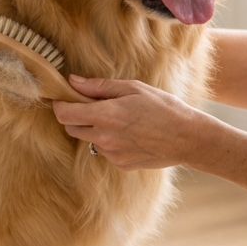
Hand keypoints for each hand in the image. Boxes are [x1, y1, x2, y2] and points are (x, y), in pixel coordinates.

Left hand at [52, 76, 204, 169]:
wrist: (186, 138)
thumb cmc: (163, 108)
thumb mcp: (132, 88)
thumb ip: (98, 86)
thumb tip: (73, 81)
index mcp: (105, 116)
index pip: (64, 114)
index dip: (59, 105)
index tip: (63, 98)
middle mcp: (103, 137)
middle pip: (71, 128)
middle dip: (74, 116)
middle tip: (91, 105)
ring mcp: (111, 153)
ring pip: (88, 139)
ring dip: (93, 129)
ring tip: (118, 119)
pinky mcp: (119, 164)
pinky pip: (104, 150)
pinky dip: (109, 141)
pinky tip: (129, 133)